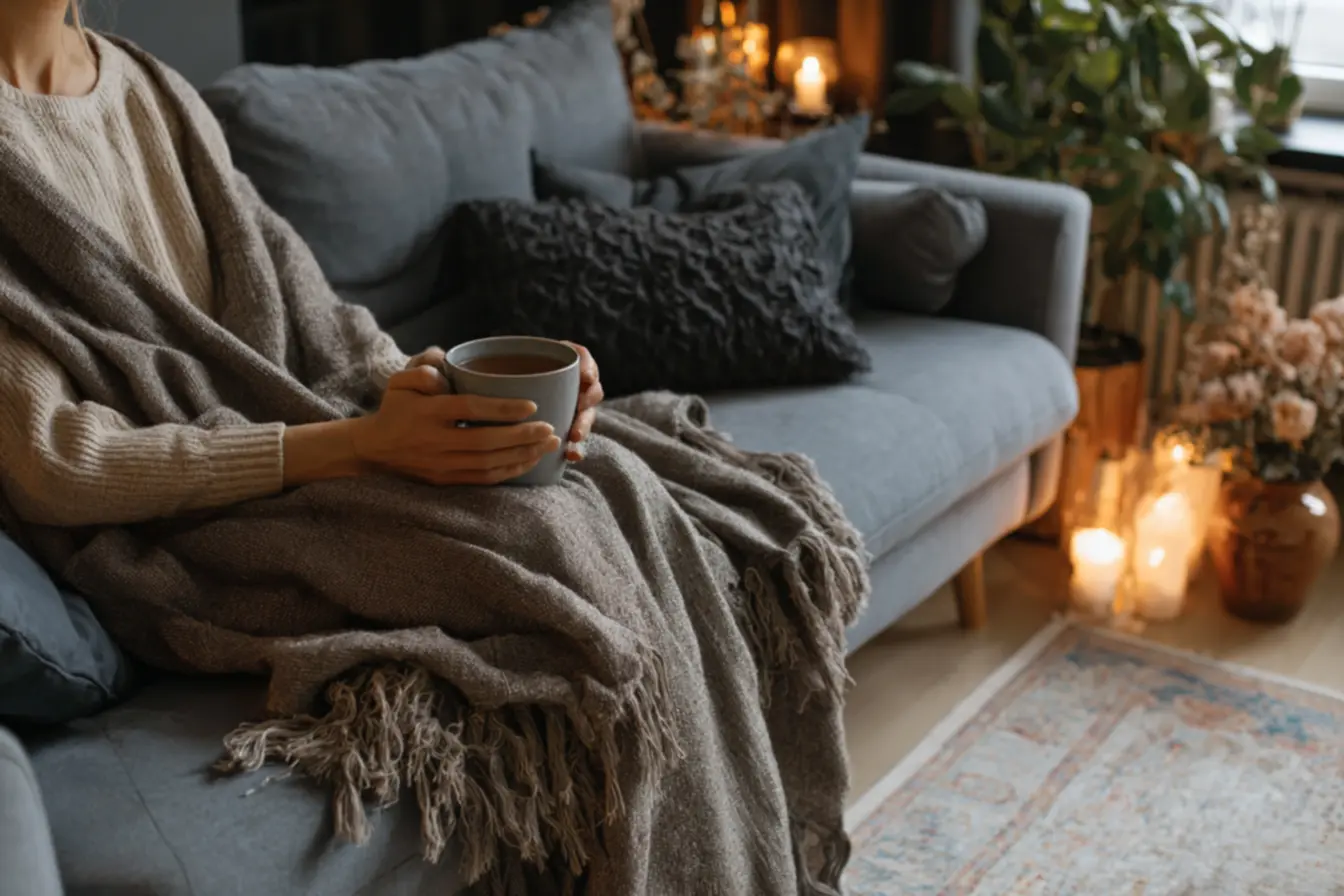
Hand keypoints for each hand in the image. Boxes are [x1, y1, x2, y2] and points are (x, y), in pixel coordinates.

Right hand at [406, 344, 602, 461]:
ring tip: (549, 444)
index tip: (532, 405)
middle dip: (523, 437)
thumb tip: (444, 361)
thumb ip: (422, 368)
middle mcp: (435, 441)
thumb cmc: (396, 408)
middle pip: (485, 442)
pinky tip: (530, 461)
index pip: (470, 410)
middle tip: (551, 428)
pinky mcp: (446, 480)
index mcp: (427, 413)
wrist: (373, 449)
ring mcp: (441, 464)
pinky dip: (509, 472)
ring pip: (488, 464)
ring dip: (522, 455)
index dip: (502, 409)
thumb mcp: (400, 382)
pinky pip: (483, 479)